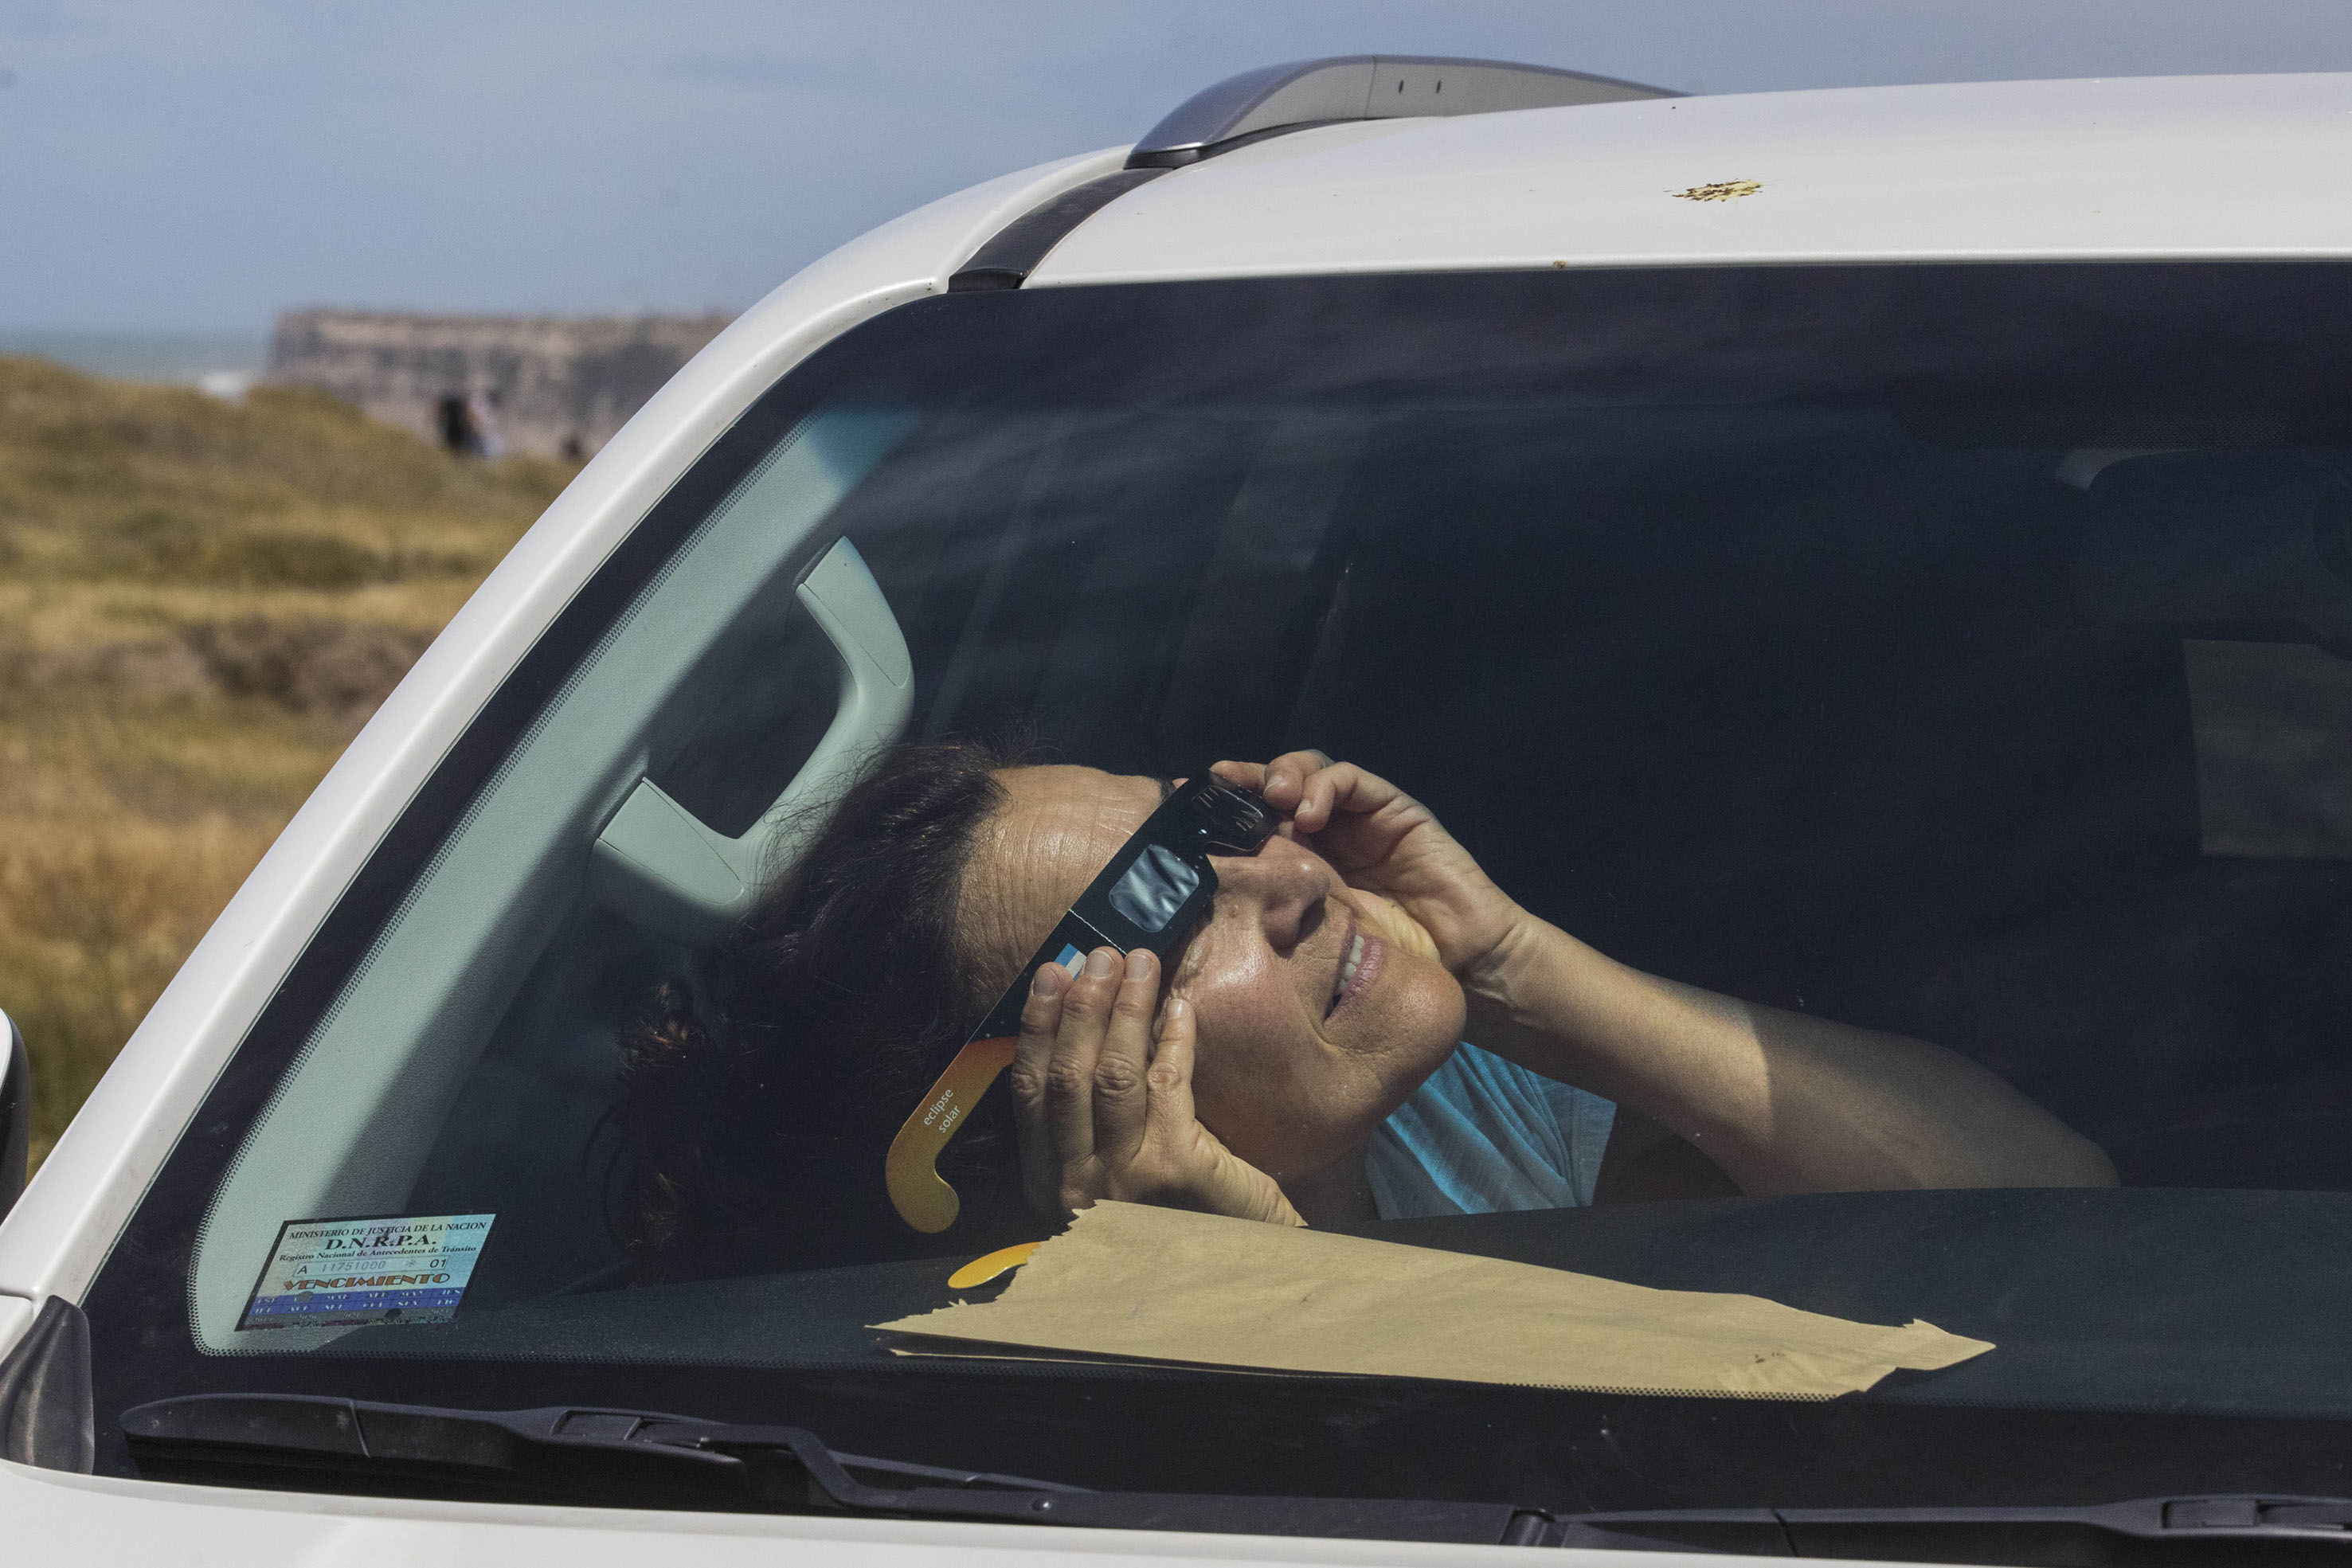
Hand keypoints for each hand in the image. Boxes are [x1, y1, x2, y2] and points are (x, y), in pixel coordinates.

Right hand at [1007, 946, 1302, 1225]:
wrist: (1242, 1279)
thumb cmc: (1180, 1226)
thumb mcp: (1117, 1182)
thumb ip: (1094, 1128)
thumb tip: (1089, 1033)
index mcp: (1053, 1186)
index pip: (1030, 1094)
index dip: (1037, 1028)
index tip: (1050, 977)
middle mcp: (1078, 1187)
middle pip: (1067, 1077)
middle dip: (1079, 1007)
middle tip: (1096, 955)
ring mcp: (1125, 1179)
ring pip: (1112, 1075)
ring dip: (1123, 1010)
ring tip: (1136, 963)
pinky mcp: (1177, 1169)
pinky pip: (1168, 1083)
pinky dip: (1173, 1037)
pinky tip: (1180, 1006)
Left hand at [1211, 751, 1528, 983]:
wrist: (1456, 961)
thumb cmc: (1378, 960)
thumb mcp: (1306, 935)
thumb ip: (1269, 907)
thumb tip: (1200, 897)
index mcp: (1293, 863)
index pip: (1247, 820)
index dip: (1216, 808)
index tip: (1183, 805)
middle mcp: (1321, 834)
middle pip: (1272, 787)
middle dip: (1244, 780)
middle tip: (1220, 783)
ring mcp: (1355, 817)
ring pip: (1307, 772)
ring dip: (1283, 774)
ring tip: (1274, 796)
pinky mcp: (1390, 806)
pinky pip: (1349, 779)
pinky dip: (1324, 785)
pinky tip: (1310, 811)